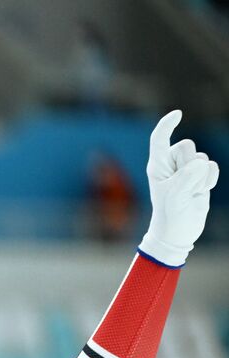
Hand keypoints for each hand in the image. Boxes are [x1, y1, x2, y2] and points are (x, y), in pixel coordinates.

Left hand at [139, 110, 219, 266]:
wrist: (179, 231)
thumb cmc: (169, 213)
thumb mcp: (175, 195)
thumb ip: (186, 177)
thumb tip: (201, 163)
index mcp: (157, 165)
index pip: (160, 139)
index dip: (167, 125)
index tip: (177, 114)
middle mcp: (171, 164)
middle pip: (188, 147)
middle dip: (189, 166)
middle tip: (181, 187)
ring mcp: (187, 170)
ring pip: (202, 158)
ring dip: (200, 177)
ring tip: (189, 193)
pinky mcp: (200, 176)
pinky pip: (213, 167)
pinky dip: (209, 180)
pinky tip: (200, 193)